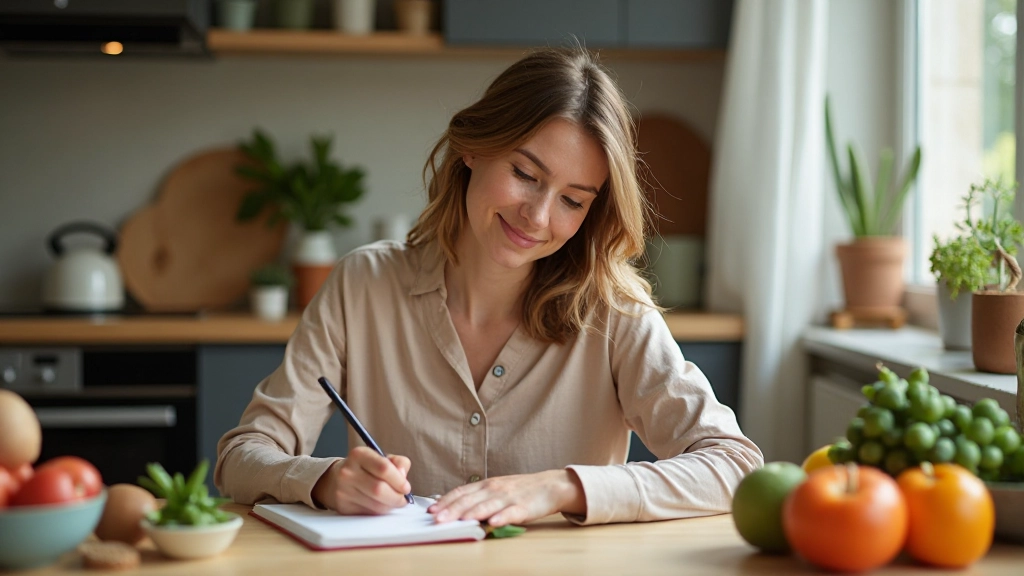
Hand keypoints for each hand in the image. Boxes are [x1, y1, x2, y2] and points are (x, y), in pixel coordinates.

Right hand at [313, 446, 410, 514]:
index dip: (399, 480)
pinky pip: (369, 514)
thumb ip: (398, 463)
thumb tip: (403, 476)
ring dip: (390, 506)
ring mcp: (343, 490)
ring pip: (375, 505)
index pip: (384, 468)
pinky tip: (380, 505)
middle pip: (379, 489)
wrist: (336, 480)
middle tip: (403, 498)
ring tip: (393, 501)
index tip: (406, 487)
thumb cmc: (365, 468)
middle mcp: (348, 472)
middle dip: (397, 497)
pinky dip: (380, 512)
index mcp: (359, 454)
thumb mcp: (381, 458)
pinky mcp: (343, 507)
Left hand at [428, 470, 584, 526]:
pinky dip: (501, 518)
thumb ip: (477, 496)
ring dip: (471, 513)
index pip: (461, 492)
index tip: (432, 511)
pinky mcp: (523, 507)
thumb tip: (452, 505)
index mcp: (486, 485)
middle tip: (437, 519)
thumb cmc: (519, 489)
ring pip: (486, 506)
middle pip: (470, 499)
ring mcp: (509, 497)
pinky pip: (510, 513)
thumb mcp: (495, 489)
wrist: (549, 485)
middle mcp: (494, 489)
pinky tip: (492, 523)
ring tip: (459, 521)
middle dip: (452, 510)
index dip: (446, 501)